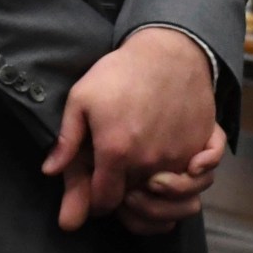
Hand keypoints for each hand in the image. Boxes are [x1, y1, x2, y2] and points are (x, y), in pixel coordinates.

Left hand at [42, 27, 218, 232]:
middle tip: (118, 179)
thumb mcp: (81, 99)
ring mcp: (181, 155)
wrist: (168, 50)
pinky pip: (203, 177)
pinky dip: (193, 180)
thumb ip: (67, 141)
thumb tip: (50, 173)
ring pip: (170, 197)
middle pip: (135, 203)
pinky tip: (183, 172)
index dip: (95, 201)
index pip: (104, 202)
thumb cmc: (120, 73)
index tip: (95, 188)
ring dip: (156, 195)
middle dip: (123, 199)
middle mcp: (150, 161)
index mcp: (116, 153)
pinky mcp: (203, 144)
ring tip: (145, 179)